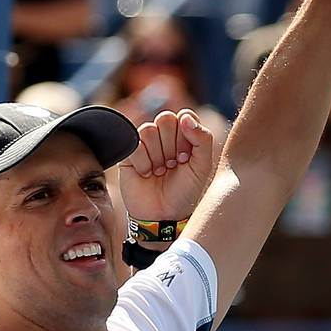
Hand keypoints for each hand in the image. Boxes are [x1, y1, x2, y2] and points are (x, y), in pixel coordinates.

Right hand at [122, 109, 214, 227]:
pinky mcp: (128, 153)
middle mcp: (163, 135)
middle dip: (171, 146)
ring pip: (149, 130)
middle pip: (165, 119)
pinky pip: (134, 145)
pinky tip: (147, 174)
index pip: (184, 115)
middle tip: (173, 165)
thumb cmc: (184, 191)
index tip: (186, 158)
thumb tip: (185, 117)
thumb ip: (202, 139)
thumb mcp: (202, 166)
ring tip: (160, 171)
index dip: (186, 136)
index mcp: (183, 134)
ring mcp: (145, 142)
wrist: (163, 214)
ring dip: (157, 156)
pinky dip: (143, 163)